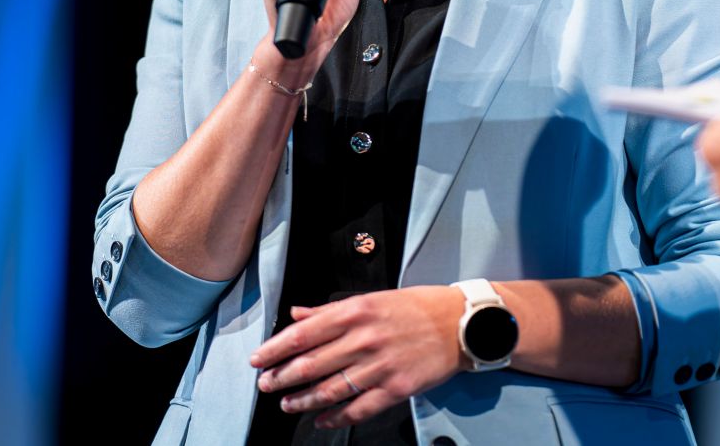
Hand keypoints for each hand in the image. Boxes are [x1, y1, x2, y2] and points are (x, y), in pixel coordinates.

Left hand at [250, 286, 464, 429]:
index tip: (259, 358)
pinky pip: (358, 408)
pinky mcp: (396, 388)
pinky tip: (322, 420)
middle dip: (283, 377)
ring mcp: (380, 366)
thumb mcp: (371, 299)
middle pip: (312, 363)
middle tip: (265, 385)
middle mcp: (364, 339)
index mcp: (356, 311)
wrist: (460, 323)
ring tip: (287, 404)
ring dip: (304, 400)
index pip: (304, 333)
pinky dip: (336, 417)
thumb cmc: (416, 307)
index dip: (276, 349)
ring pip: (331, 389)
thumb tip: (297, 314)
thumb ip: (330, 310)